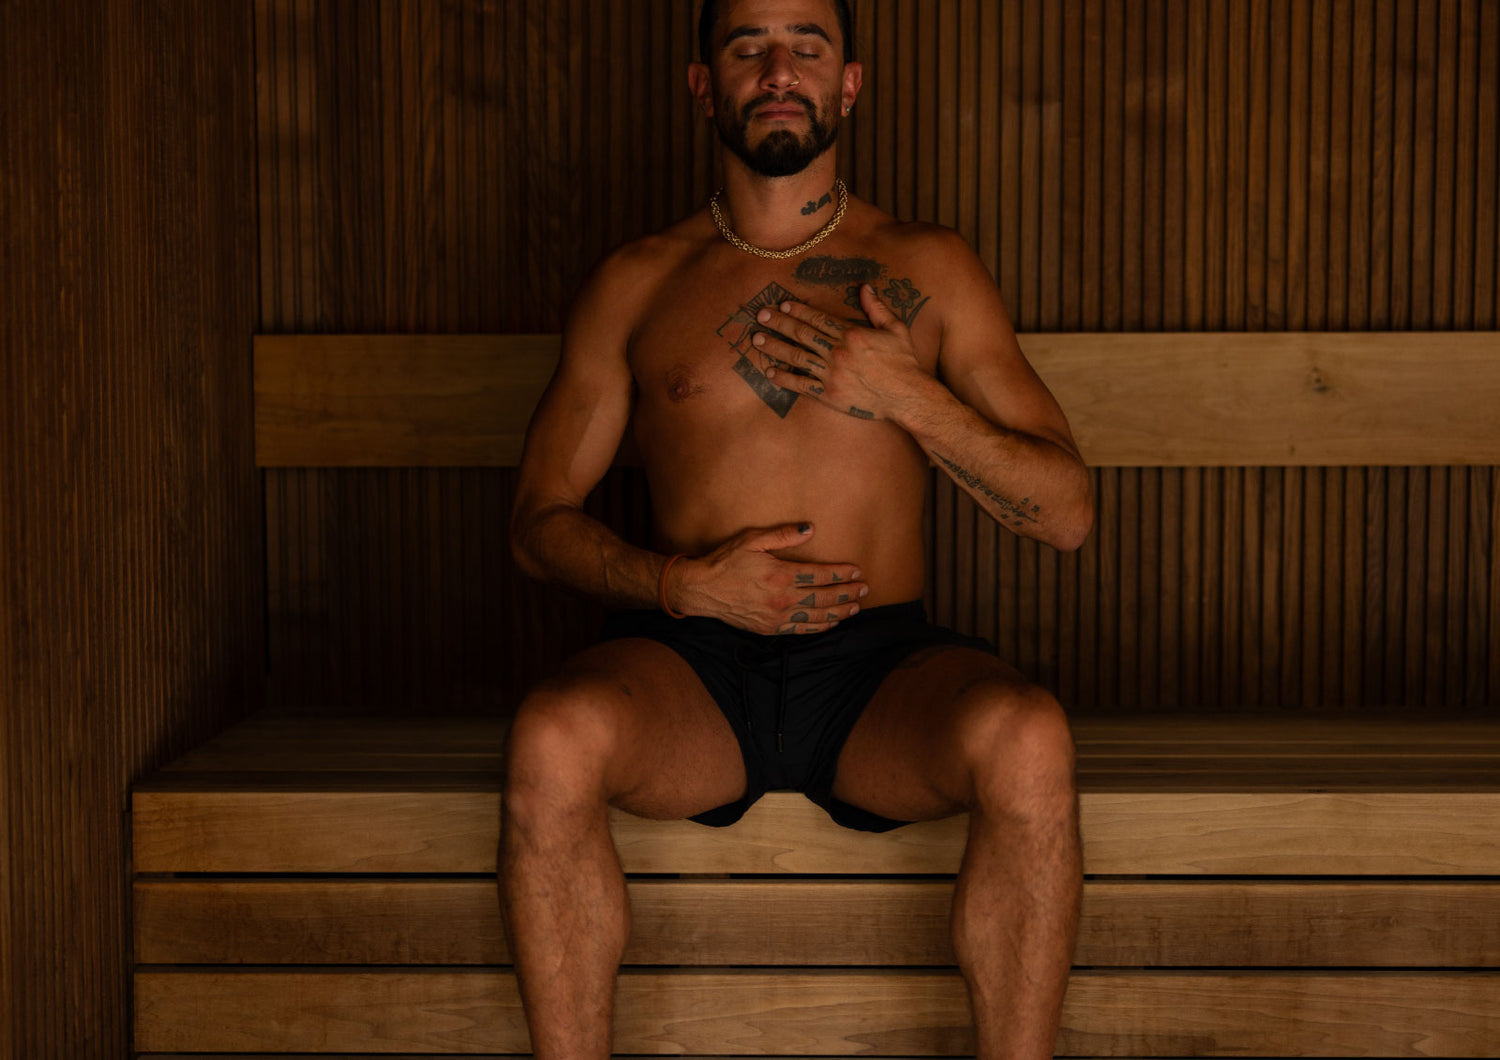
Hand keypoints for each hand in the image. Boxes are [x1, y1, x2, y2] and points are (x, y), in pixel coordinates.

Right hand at [671, 522, 867, 634]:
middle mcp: (783, 598)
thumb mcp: (752, 540)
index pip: (820, 574)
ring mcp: (777, 617)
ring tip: (856, 607)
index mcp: (781, 575)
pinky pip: (802, 631)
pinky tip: (832, 623)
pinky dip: (820, 627)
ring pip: (817, 617)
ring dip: (839, 612)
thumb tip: (810, 529)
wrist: (701, 590)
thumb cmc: (725, 562)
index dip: (841, 573)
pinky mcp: (770, 629)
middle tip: (864, 589)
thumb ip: (783, 535)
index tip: (857, 571)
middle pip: (824, 597)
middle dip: (847, 593)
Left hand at [751, 284, 928, 421]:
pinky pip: (801, 385)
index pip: (817, 318)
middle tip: (760, 316)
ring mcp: (831, 374)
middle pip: (801, 333)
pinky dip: (784, 378)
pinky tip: (770, 372)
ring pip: (796, 356)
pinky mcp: (829, 395)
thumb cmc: (904, 362)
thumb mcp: (896, 328)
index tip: (782, 304)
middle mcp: (837, 352)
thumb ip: (877, 307)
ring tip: (756, 340)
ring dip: (774, 347)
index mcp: (851, 333)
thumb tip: (865, 287)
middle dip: (778, 323)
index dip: (798, 310)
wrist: (906, 396)